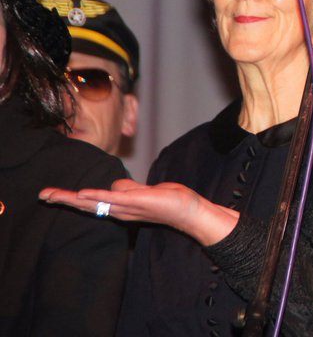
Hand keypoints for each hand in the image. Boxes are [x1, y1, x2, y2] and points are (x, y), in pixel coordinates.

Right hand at [39, 179, 239, 245]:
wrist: (188, 210)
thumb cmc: (166, 200)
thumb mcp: (141, 191)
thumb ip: (126, 189)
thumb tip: (113, 186)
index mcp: (119, 207)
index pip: (90, 203)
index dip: (69, 198)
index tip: (49, 195)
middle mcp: (119, 210)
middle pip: (85, 204)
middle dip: (63, 199)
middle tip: (42, 195)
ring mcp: (127, 206)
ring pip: (95, 201)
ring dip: (74, 197)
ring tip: (55, 195)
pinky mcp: (137, 201)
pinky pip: (113, 198)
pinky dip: (97, 196)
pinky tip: (83, 194)